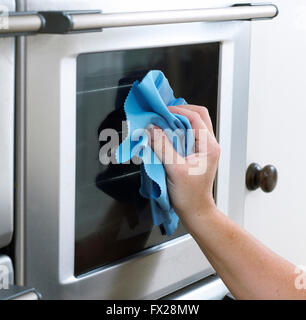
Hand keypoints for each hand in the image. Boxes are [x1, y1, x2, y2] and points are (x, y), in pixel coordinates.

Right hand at [147, 105, 219, 229]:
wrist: (195, 210)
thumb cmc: (189, 195)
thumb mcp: (174, 169)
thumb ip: (162, 147)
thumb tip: (152, 129)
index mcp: (209, 146)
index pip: (195, 117)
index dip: (177, 111)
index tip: (161, 112)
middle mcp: (209, 144)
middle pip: (198, 116)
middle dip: (179, 112)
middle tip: (162, 114)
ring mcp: (204, 149)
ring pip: (193, 124)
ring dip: (177, 121)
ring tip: (162, 123)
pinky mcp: (196, 153)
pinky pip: (188, 135)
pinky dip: (176, 131)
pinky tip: (165, 135)